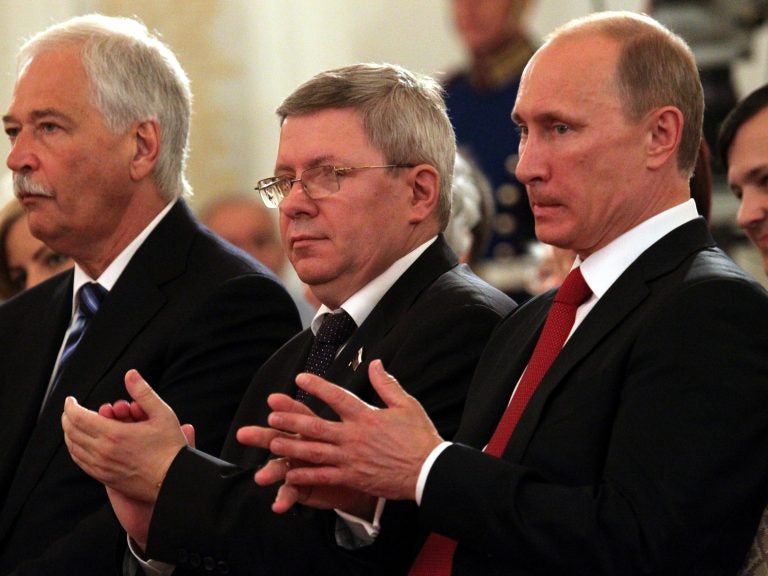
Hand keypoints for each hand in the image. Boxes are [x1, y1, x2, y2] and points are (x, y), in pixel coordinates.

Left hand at [62, 369, 189, 502]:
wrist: (173, 481)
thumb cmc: (170, 448)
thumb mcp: (162, 414)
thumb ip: (143, 392)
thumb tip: (131, 374)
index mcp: (114, 434)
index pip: (78, 417)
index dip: (70, 406)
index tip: (71, 400)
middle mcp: (103, 452)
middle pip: (71, 432)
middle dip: (67, 418)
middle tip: (70, 410)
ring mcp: (101, 467)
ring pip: (73, 448)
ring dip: (69, 434)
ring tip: (73, 425)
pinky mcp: (104, 478)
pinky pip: (81, 462)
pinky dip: (75, 450)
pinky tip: (80, 444)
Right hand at [238, 405, 376, 516]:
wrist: (364, 482)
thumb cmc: (363, 449)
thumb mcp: (366, 421)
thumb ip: (366, 396)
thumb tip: (375, 363)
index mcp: (316, 428)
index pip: (301, 413)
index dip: (288, 407)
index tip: (273, 399)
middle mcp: (304, 445)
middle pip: (280, 437)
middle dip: (262, 436)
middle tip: (244, 434)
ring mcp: (302, 467)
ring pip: (282, 466)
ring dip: (271, 470)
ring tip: (260, 477)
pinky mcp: (305, 487)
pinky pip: (294, 492)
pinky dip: (285, 497)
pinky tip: (278, 504)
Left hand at [265, 360, 443, 501]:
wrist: (429, 471)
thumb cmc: (420, 437)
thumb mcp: (406, 405)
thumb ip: (387, 384)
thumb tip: (375, 363)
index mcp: (367, 416)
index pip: (336, 397)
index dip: (317, 386)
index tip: (299, 378)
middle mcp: (355, 436)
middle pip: (316, 426)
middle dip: (292, 420)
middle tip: (271, 415)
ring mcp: (352, 459)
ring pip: (315, 452)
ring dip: (292, 447)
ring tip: (274, 442)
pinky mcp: (354, 477)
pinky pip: (325, 476)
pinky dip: (307, 475)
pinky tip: (290, 473)